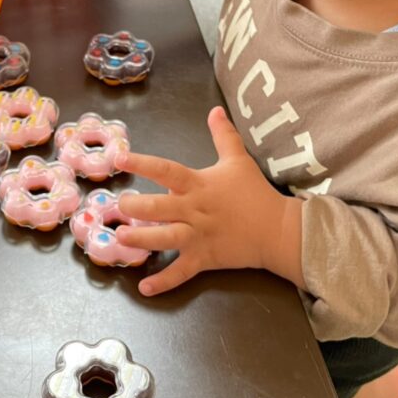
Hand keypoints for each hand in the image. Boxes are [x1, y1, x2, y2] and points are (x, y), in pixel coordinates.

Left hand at [116, 107, 304, 295]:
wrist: (278, 230)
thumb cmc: (255, 194)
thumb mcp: (238, 160)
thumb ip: (224, 135)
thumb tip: (216, 109)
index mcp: (198, 185)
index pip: (167, 170)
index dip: (143, 163)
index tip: (121, 158)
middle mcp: (194, 210)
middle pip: (159, 208)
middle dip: (135, 207)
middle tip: (119, 205)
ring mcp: (198, 236)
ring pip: (165, 239)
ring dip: (141, 240)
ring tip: (121, 238)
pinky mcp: (204, 259)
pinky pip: (181, 273)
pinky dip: (163, 282)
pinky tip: (144, 288)